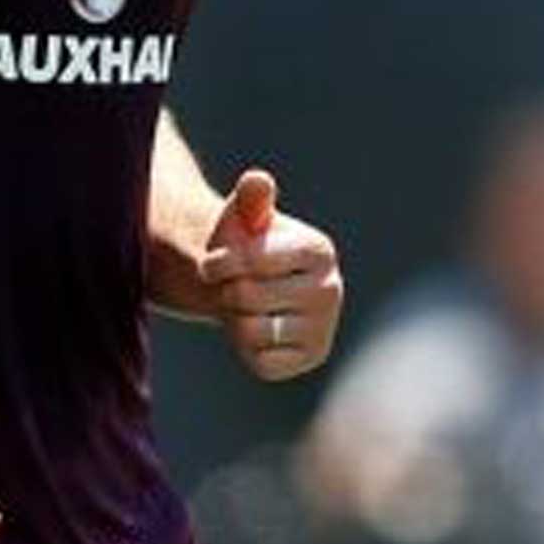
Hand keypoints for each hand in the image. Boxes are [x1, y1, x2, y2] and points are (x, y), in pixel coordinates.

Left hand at [201, 169, 343, 381]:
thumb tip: (257, 181)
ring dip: (233, 319)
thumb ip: (251, 197)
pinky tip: (257, 328)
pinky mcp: (312, 358)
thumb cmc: (244, 244)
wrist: (248, 283)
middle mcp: (331, 289)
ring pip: (251, 331)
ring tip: (245, 306)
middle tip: (233, 285)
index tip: (212, 262)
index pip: (254, 261)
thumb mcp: (244, 215)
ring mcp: (325, 327)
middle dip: (227, 290)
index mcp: (318, 249)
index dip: (220, 263)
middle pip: (248, 296)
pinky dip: (247, 348)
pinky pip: (262, 362)